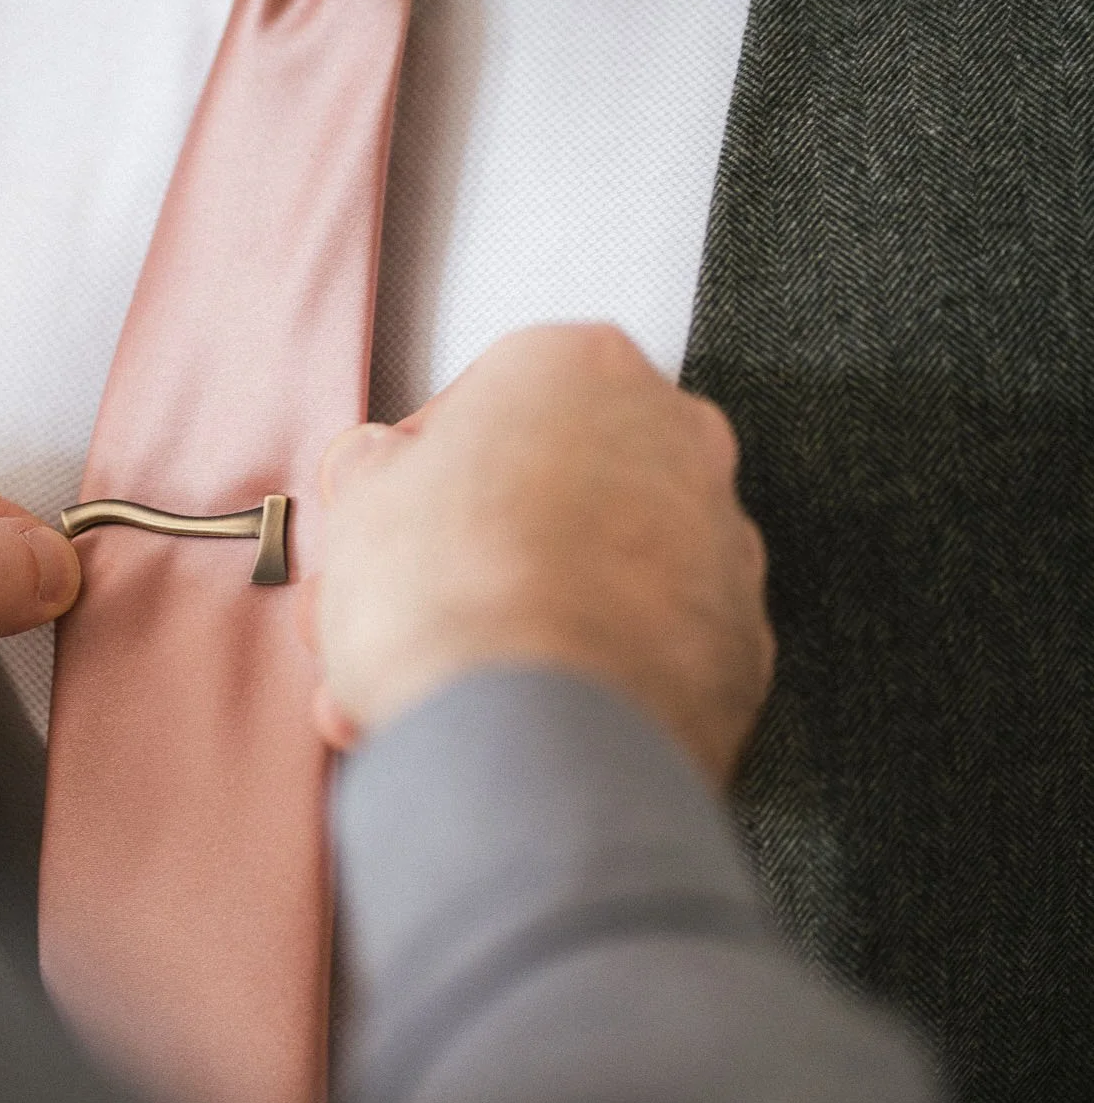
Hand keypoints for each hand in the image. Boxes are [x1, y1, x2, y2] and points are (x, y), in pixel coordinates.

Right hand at [313, 326, 772, 789]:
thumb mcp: (359, 506)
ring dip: (545, 605)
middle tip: (422, 595)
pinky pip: (655, 641)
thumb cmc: (450, 595)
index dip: (431, 461)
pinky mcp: (742, 641)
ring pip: (614, 562)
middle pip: (564, 477)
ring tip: (465, 670)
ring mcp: (722, 539)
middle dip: (490, 537)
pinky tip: (532, 709)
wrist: (531, 736)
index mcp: (577, 366)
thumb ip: (375, 470)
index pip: (493, 393)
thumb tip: (377, 469)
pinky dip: (604, 667)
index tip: (401, 508)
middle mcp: (674, 433)